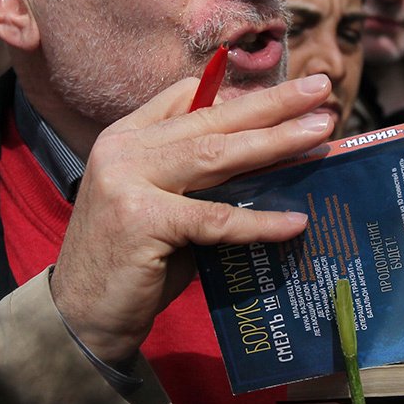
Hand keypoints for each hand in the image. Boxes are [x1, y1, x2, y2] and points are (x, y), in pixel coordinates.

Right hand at [51, 73, 332, 363]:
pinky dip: (259, 222)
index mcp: (124, 137)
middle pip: (210, 119)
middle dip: (271, 104)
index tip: (289, 92)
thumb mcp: (160, 203)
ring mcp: (128, 182)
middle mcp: (123, 150)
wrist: (82, 314)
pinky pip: (215, 218)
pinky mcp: (142, 222)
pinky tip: (295, 222)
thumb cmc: (130, 261)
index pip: (186, 96)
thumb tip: (269, 157)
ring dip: (275, 142)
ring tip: (320, 131)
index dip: (240, 93)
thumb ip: (196, 176)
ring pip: (216, 156)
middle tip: (321, 89)